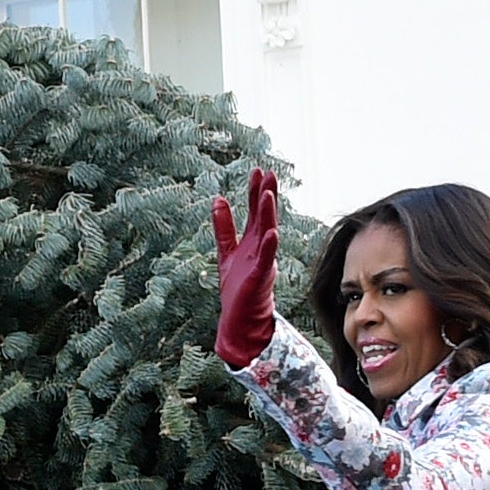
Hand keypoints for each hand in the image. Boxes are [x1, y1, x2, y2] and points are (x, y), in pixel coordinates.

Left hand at [208, 165, 282, 370]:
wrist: (240, 318)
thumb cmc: (236, 287)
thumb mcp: (226, 251)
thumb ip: (223, 227)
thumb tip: (217, 199)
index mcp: (251, 241)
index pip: (254, 211)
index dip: (255, 192)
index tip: (257, 171)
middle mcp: (260, 247)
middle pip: (264, 217)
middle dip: (266, 195)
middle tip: (269, 173)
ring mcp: (262, 261)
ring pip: (267, 233)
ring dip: (268, 215)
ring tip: (268, 195)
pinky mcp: (260, 276)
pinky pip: (266, 259)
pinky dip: (268, 246)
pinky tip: (272, 233)